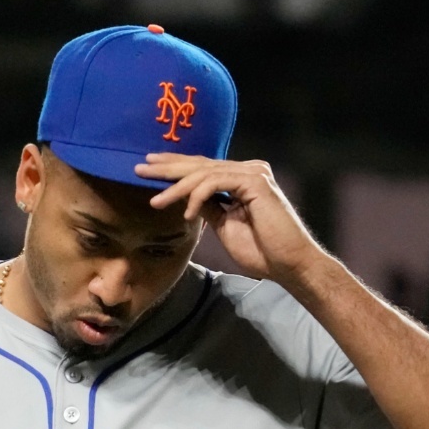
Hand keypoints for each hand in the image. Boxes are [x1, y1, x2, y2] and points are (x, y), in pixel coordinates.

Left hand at [135, 154, 328, 286]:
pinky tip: (186, 213)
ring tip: (156, 201)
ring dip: (177, 188)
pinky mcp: (256, 182)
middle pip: (200, 165)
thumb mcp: (225, 226)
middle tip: (139, 168)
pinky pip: (216, 183)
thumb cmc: (262, 251)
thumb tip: (187, 198)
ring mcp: (253, 173)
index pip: (203, 169)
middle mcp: (248, 170)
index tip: (149, 170)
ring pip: (204, 173)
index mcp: (241, 179)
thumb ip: (209, 208)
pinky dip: (198, 196)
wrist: (288, 264)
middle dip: (168, 167)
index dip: (175, 168)